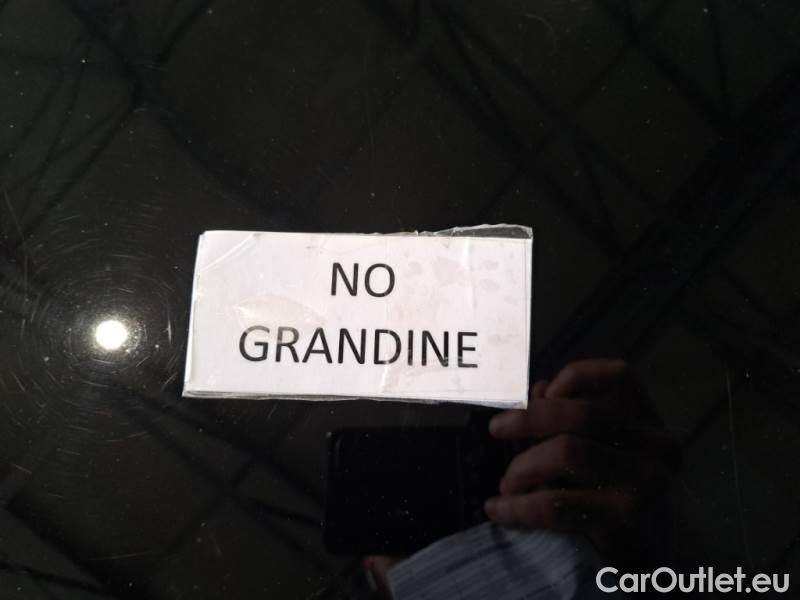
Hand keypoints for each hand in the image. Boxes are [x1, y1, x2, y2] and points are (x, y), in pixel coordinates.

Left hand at [484, 359, 679, 562]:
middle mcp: (658, 452)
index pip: (621, 377)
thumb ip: (576, 422)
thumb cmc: (625, 505)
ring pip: (566, 452)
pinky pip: (555, 505)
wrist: (662, 570)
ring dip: (523, 466)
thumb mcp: (610, 456)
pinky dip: (517, 506)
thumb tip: (538, 391)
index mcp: (653, 428)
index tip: (541, 393)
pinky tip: (499, 510)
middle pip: (585, 413)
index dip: (575, 378)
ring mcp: (644, 489)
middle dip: (530, 418)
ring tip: (507, 485)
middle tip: (496, 429)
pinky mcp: (623, 527)